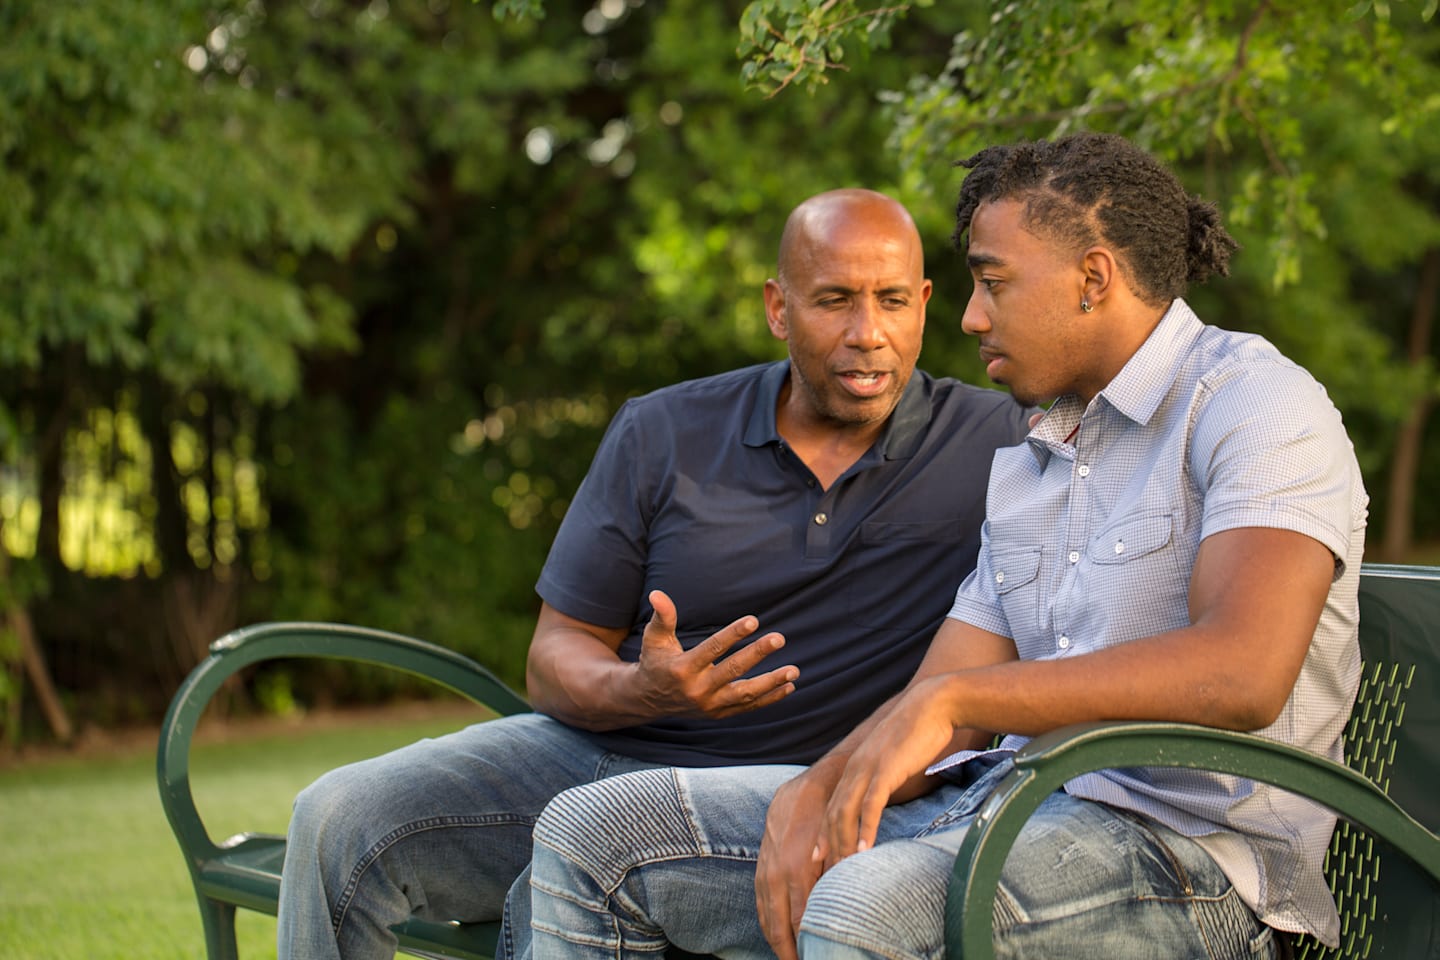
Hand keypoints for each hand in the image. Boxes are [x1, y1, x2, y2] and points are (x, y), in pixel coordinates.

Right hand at [632, 589, 798, 718]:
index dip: (733, 634)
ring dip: (771, 683)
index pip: (712, 649)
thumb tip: (658, 593)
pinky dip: (770, 699)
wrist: (650, 700)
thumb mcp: (654, 639)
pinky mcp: (719, 713)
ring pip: (745, 694)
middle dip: (757, 654)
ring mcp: (710, 704)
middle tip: (779, 638)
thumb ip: (662, 617)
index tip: (753, 620)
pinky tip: (789, 686)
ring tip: (794, 670)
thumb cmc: (655, 662)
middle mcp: (697, 690)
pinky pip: (748, 707)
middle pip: (732, 671)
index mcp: (682, 668)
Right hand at [756, 770, 830, 959]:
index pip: (799, 922)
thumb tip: (841, 913)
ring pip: (766, 916)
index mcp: (798, 872)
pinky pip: (760, 901)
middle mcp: (777, 874)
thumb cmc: (832, 820)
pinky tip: (774, 933)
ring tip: (787, 957)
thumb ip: (835, 881)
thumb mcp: (838, 850)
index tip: (812, 959)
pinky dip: (766, 921)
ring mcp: (766, 870)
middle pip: (778, 926)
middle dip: (787, 951)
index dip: (805, 947)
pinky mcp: (762, 864)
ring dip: (775, 940)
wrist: (808, 789)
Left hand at [817, 677, 959, 867]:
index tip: (818, 861)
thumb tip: (885, 798)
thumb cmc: (917, 734)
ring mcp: (867, 769)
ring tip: (841, 871)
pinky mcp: (885, 770)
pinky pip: (870, 805)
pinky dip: (865, 830)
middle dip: (828, 846)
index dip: (823, 835)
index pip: (832, 807)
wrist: (931, 705)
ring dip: (843, 844)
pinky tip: (864, 850)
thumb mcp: (893, 760)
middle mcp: (854, 769)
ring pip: (846, 813)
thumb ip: (884, 779)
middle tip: (824, 875)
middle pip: (832, 815)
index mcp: (854, 768)